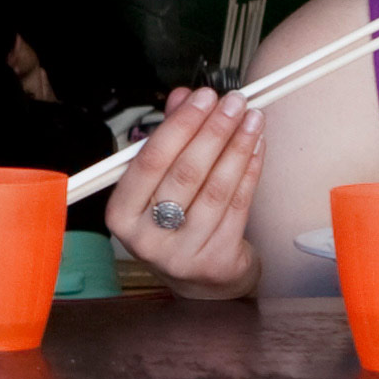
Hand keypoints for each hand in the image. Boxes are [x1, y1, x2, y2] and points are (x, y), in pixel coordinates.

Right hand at [104, 86, 265, 301]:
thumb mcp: (159, 184)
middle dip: (214, 130)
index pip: (150, 161)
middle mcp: (146, 238)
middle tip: (233, 103)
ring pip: (216, 189)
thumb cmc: (173, 225)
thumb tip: (182, 97)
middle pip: (185, 173)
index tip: (202, 97)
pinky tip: (256, 148)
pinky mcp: (215, 260)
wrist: (199, 281)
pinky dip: (250, 171)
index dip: (180, 125)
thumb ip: (168, 138)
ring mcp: (182, 253)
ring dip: (238, 147)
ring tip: (252, 119)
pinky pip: (238, 206)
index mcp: (122, 214)